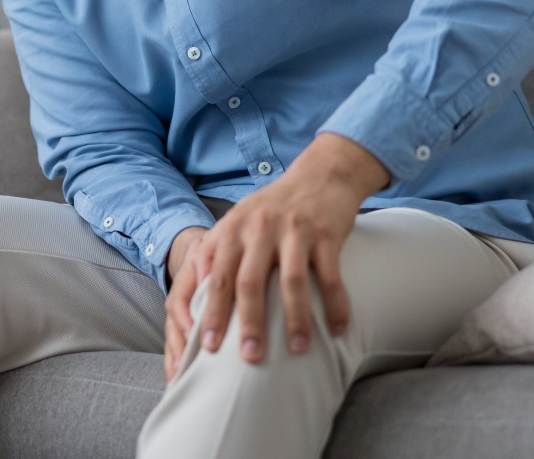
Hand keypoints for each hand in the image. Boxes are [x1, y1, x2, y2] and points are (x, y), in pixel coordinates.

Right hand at [163, 225, 207, 380]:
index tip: (193, 333)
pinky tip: (175, 381)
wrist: (203, 250)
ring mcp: (178, 312)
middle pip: (172, 323)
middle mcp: (178, 297)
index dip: (185, 317)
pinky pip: (173, 344)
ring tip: (177, 379)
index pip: (179, 299)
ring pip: (170, 336)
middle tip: (183, 365)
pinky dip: (173, 362)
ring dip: (174, 357)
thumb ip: (213, 264)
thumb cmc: (216, 255)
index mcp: (187, 278)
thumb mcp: (216, 251)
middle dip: (177, 345)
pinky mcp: (180, 325)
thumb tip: (213, 279)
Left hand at [164, 133, 389, 379]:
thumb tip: (195, 297)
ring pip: (291, 282)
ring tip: (298, 350)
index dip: (209, 311)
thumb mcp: (238, 222)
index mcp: (233, 228)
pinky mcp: (325, 233)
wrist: (319, 175)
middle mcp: (259, 227)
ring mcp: (293, 230)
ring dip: (295, 320)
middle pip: (248, 282)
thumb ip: (216, 253)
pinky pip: (329, 276)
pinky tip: (337, 330)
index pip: (214, 275)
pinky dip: (335, 305)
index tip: (206, 347)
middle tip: (249, 359)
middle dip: (248, 324)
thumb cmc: (274, 208)